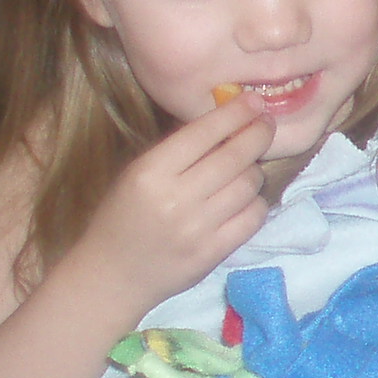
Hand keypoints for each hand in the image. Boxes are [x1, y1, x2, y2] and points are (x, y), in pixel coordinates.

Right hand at [74, 95, 274, 314]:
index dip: (235, 114)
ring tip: (246, 169)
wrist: (111, 275)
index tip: (254, 102)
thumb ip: (177, 150)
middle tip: (266, 125)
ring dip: (254, 172)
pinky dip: (255, 204)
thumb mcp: (136, 174)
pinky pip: (254, 217)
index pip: (204, 133)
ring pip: (249, 185)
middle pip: (235, 156)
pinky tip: (246, 200)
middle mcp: (176, 198)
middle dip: (258, 134)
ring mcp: (198, 228)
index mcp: (150, 172)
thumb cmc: (121, 217)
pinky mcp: (214, 253)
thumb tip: (226, 120)